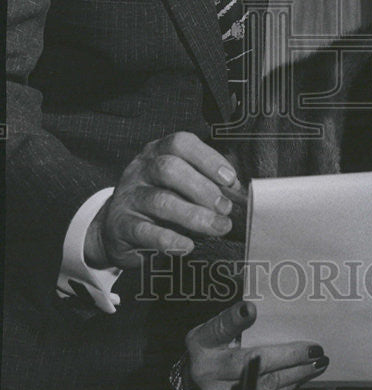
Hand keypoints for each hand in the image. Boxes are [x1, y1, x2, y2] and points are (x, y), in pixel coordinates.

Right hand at [85, 132, 244, 268]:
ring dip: (194, 215)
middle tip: (225, 208)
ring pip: (161, 201)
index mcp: (157, 152)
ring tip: (217, 227)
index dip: (208, 158)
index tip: (230, 179)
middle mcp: (140, 170)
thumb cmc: (159, 200)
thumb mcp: (178, 184)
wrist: (115, 227)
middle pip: (169, 169)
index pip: (180, 143)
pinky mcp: (121, 226)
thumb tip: (238, 193)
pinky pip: (146, 231)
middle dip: (203, 188)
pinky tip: (188, 245)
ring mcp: (129, 197)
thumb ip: (205, 182)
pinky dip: (170, 239)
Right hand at [185, 300, 328, 389]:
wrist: (195, 387)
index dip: (235, 319)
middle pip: (251, 363)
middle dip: (287, 356)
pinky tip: (303, 376)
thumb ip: (233, 321)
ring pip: (266, 385)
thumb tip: (255, 309)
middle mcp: (208, 371)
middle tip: (313, 349)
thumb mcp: (214, 330)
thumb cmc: (211, 351)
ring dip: (296, 374)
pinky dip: (288, 387)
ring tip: (317, 363)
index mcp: (202, 342)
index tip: (250, 310)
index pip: (219, 328)